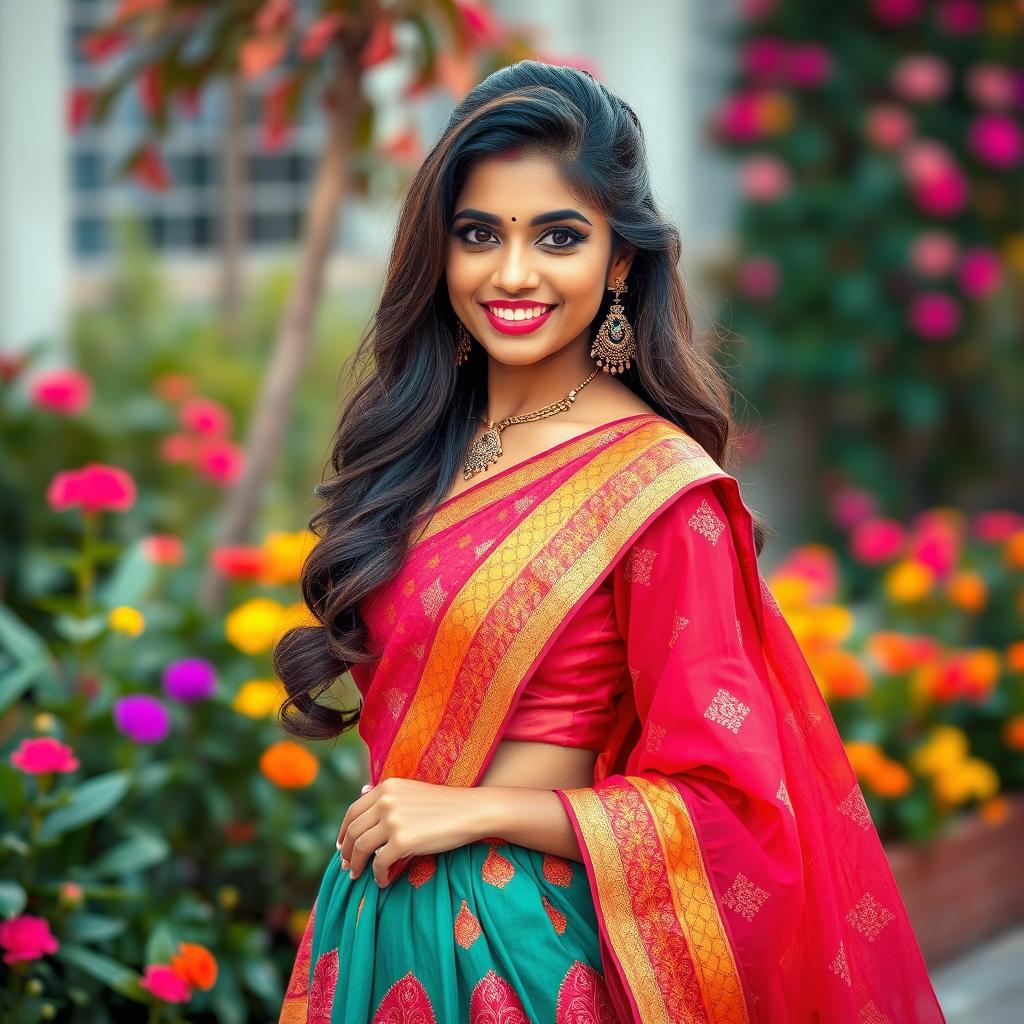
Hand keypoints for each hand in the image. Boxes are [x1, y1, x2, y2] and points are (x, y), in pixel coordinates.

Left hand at [335, 777, 486, 886]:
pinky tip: (384, 881)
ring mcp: (393, 820)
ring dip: (357, 865)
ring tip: (358, 876)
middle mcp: (386, 800)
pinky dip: (378, 876)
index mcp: (386, 787)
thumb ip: (386, 794)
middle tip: (347, 866)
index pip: (353, 811)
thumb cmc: (444, 804)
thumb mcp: (411, 791)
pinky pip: (380, 863)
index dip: (344, 831)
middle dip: (347, 851)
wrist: (471, 811)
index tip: (342, 846)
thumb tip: (361, 790)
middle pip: (353, 830)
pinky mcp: (403, 840)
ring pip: (361, 848)